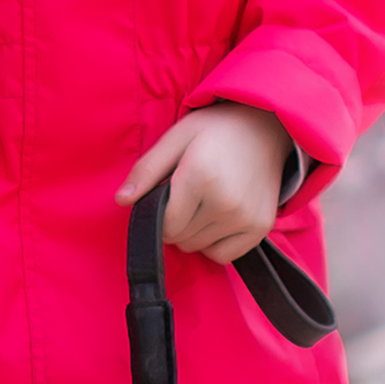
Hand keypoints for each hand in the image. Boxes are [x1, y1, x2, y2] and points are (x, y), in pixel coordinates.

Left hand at [116, 102, 290, 264]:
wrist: (263, 128)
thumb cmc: (213, 129)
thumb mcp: (175, 138)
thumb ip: (147, 170)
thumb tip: (121, 200)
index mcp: (200, 176)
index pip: (166, 223)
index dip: (155, 215)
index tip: (159, 198)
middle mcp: (225, 203)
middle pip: (181, 237)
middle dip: (172, 222)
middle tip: (180, 196)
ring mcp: (246, 219)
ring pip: (199, 247)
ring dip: (190, 232)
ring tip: (198, 203)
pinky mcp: (260, 229)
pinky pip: (224, 256)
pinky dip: (212, 244)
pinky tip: (213, 218)